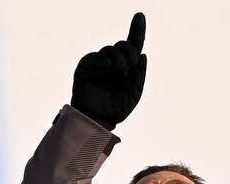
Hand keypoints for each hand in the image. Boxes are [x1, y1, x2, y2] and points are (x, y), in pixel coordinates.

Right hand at [70, 12, 146, 127]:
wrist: (98, 121)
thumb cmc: (116, 109)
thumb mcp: (134, 94)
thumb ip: (139, 76)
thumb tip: (143, 55)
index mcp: (126, 68)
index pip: (133, 45)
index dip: (137, 30)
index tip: (140, 16)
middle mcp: (113, 63)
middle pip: (122, 45)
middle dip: (130, 50)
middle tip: (132, 62)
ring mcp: (99, 65)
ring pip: (110, 50)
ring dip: (118, 57)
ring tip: (120, 70)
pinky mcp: (85, 68)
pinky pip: (94, 57)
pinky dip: (102, 59)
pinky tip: (108, 65)